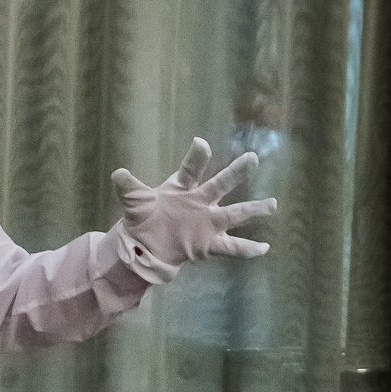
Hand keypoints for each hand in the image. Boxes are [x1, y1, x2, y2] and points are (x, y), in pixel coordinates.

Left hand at [112, 139, 276, 275]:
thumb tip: (117, 173)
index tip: (200, 143)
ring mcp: (208, 222)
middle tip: (251, 158)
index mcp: (182, 188)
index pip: (191, 169)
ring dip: (254, 209)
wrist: (145, 245)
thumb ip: (128, 187)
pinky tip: (264, 248)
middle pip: (221, 184)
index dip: (196, 157)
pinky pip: (232, 246)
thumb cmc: (143, 219)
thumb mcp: (134, 202)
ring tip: (273, 204)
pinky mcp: (209, 243)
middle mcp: (200, 202)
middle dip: (235, 172)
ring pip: (235, 213)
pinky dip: (248, 248)